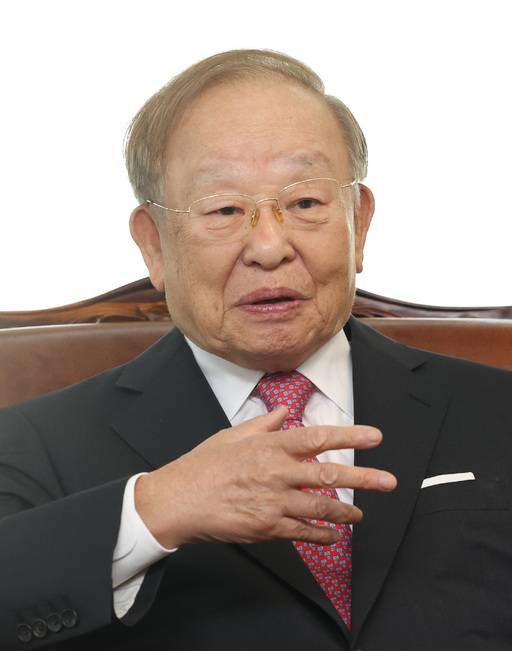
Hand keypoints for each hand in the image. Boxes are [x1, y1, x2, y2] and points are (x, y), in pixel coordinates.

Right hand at [135, 407, 396, 547]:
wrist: (177, 501)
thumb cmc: (202, 465)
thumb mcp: (231, 435)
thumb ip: (263, 423)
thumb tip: (285, 409)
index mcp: (269, 446)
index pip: (317, 437)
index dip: (350, 436)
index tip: (375, 437)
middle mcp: (277, 472)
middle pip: (329, 475)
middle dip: (364, 478)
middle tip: (389, 481)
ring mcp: (274, 501)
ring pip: (321, 507)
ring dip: (346, 511)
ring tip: (360, 515)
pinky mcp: (267, 527)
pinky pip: (303, 531)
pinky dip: (322, 534)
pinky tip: (333, 535)